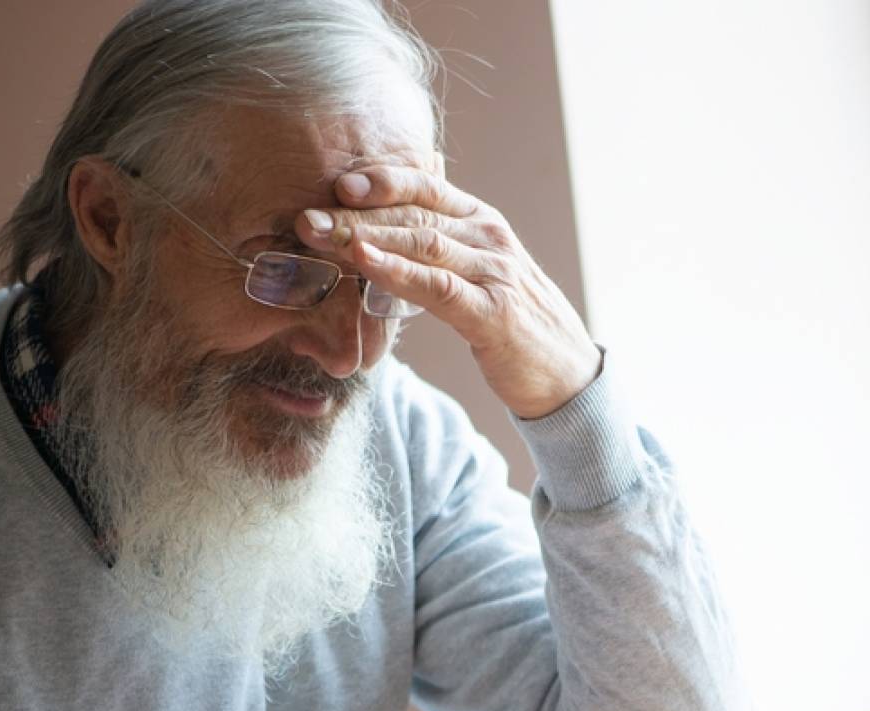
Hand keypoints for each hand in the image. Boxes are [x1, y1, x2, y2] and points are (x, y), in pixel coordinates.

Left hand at [296, 163, 600, 419]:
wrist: (565, 372)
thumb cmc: (510, 321)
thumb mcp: (476, 272)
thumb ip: (438, 244)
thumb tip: (384, 221)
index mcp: (482, 221)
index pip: (426, 186)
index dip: (380, 180)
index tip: (334, 182)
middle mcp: (490, 237)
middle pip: (415, 212)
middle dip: (355, 212)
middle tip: (305, 215)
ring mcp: (494, 272)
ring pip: (422, 242)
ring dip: (365, 237)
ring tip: (319, 235)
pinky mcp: (493, 313)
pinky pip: (437, 286)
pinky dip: (397, 271)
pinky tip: (364, 264)